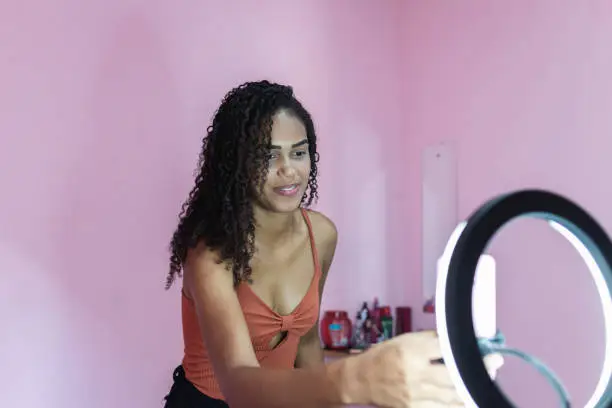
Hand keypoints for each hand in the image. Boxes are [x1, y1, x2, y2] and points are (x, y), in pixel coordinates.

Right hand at [343, 330, 492, 407]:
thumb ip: (429, 341)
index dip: (469, 349)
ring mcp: (416, 396)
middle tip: (494, 364)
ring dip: (472, 387)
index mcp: (410, 351)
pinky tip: (469, 398)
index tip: (488, 348)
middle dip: (478, 370)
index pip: (446, 349)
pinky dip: (459, 404)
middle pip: (454, 375)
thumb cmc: (383, 355)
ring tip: (484, 380)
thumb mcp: (404, 340)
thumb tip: (456, 341)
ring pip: (453, 396)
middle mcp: (415, 374)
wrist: (361, 380)